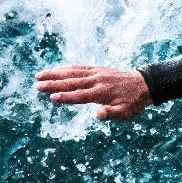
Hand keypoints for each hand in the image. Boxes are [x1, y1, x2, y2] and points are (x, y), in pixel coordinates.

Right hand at [35, 65, 152, 120]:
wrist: (144, 84)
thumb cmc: (133, 102)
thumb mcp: (126, 112)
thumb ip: (111, 113)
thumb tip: (98, 115)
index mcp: (102, 92)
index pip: (81, 95)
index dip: (67, 97)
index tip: (52, 97)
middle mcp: (97, 80)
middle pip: (72, 82)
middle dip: (54, 84)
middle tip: (37, 86)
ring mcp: (96, 73)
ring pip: (72, 72)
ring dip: (55, 73)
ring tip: (39, 75)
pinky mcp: (97, 69)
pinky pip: (78, 67)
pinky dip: (66, 68)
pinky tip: (56, 70)